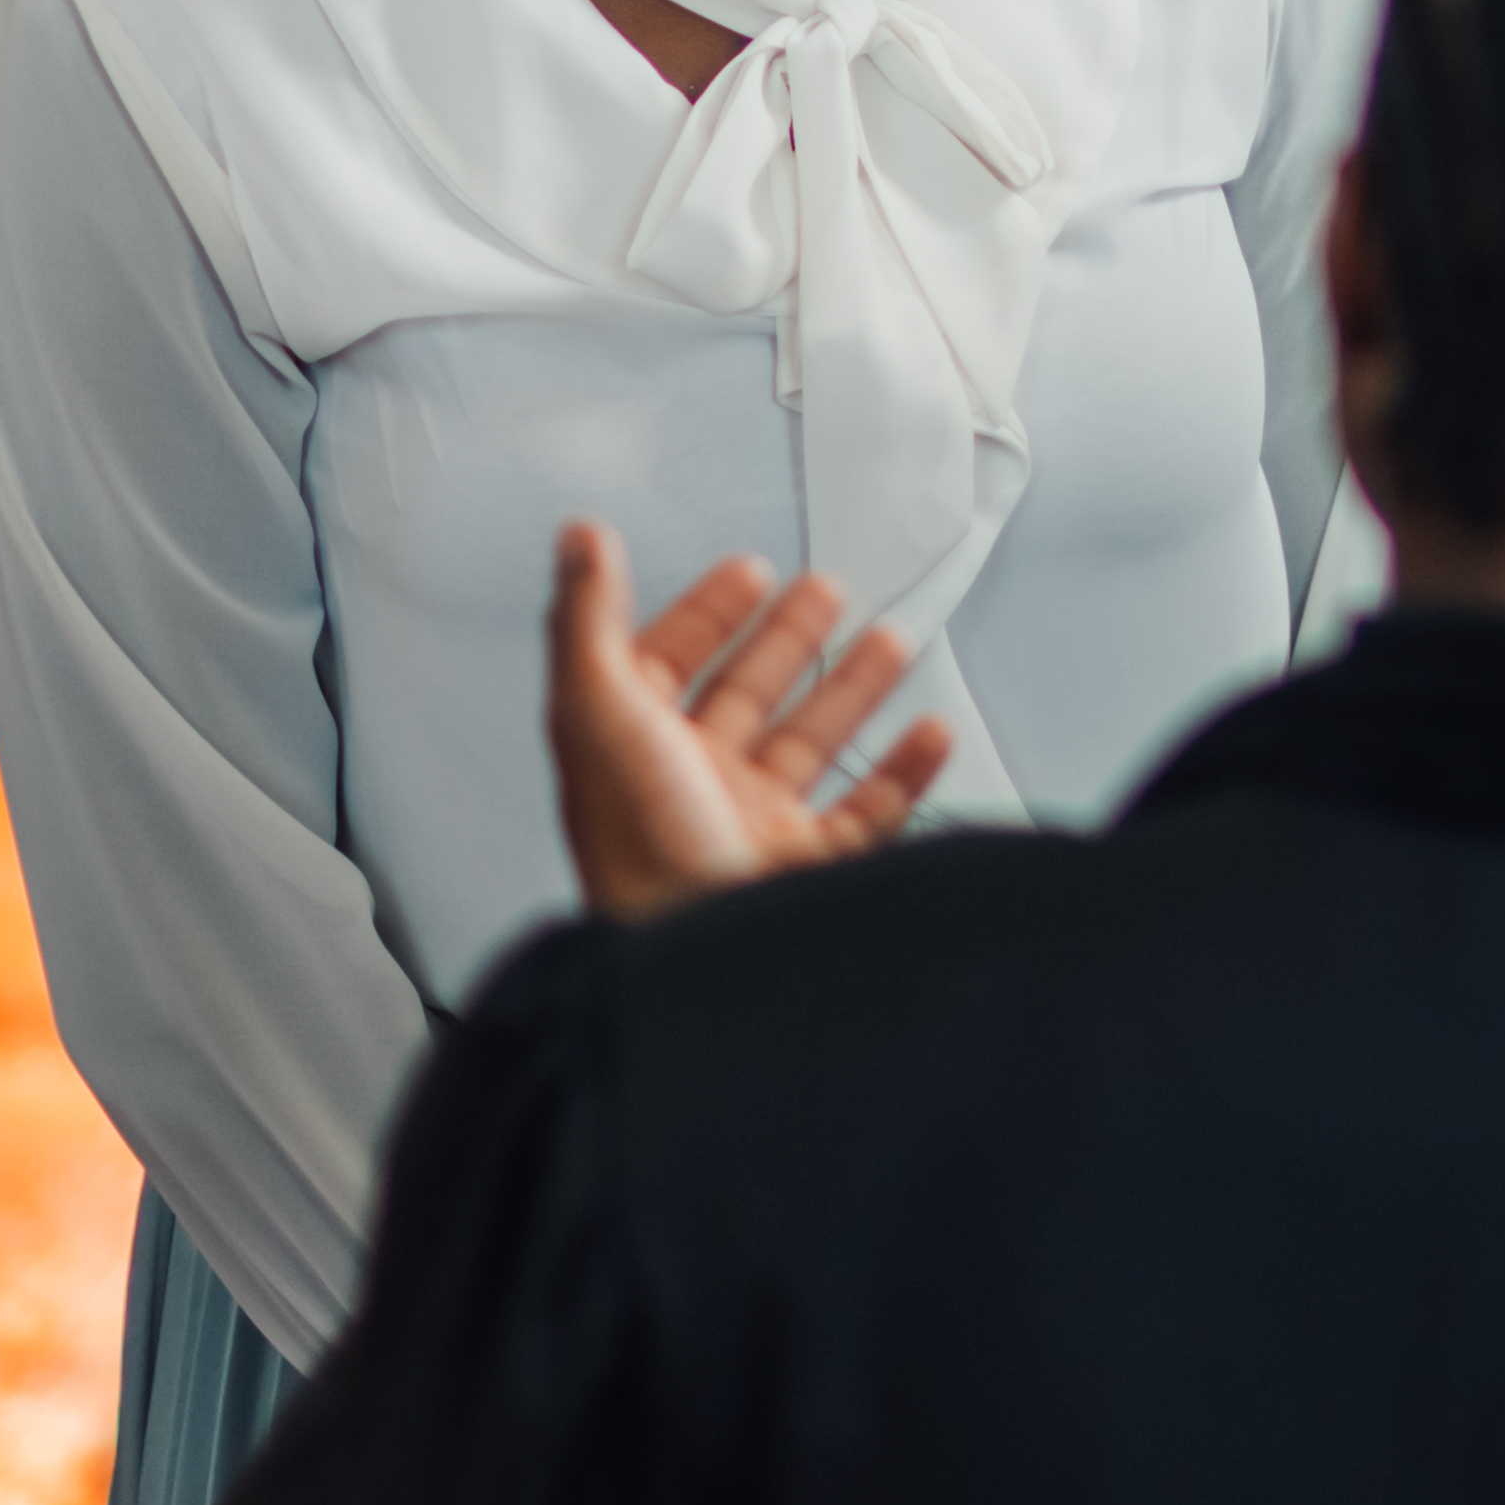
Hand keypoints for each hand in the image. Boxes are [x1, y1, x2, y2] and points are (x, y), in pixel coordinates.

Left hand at [547, 522, 956, 928]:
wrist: (702, 963)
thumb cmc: (643, 853)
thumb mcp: (599, 712)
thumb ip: (588, 619)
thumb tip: (577, 541)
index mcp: (635, 750)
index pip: (667, 663)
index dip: (704, 613)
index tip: (744, 572)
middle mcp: (692, 789)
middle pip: (745, 694)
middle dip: (785, 637)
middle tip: (821, 592)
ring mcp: (753, 832)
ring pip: (811, 743)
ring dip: (851, 687)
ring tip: (888, 641)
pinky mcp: (809, 871)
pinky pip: (868, 812)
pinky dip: (907, 769)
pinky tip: (927, 733)